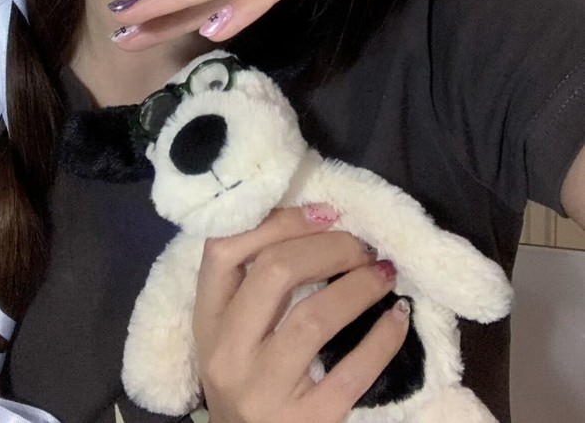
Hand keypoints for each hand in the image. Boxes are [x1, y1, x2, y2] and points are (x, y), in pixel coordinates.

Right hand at [194, 206, 408, 422]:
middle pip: (274, 271)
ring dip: (358, 285)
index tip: (324, 213)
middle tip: (362, 245)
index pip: (223, 250)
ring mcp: (264, 391)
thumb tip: (319, 220)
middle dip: (328, 246)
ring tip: (384, 273)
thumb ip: (253, 286)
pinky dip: (382, 338)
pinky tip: (398, 317)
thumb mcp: (231, 334)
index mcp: (207, 321)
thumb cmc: (246, 382)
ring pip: (313, 316)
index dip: (278, 221)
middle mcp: (228, 354)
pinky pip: (351, 372)